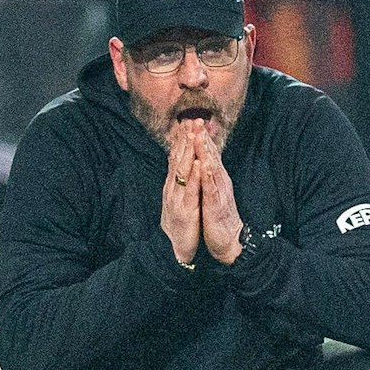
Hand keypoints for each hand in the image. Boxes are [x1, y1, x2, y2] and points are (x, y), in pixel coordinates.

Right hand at [161, 119, 202, 265]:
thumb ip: (181, 183)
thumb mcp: (180, 200)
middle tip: (192, 120)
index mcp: (173, 186)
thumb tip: (184, 166)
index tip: (188, 122)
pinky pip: (189, 190)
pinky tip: (197, 163)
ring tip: (194, 134)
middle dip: (185, 139)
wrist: (175, 249)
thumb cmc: (181, 224)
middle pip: (178, 159)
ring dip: (188, 151)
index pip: (176, 158)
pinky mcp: (185, 210)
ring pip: (182, 170)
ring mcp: (177, 199)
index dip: (182, 140)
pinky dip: (193, 175)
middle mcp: (172, 189)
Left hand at [197, 132, 244, 263]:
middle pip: (211, 156)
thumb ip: (208, 174)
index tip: (192, 121)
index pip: (208, 154)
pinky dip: (208, 176)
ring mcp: (219, 192)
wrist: (229, 239)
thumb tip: (204, 158)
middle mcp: (219, 182)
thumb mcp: (211, 191)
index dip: (200, 137)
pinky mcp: (216, 205)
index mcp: (216, 179)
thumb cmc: (218, 215)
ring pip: (211, 168)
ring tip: (199, 137)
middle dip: (203, 138)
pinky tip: (204, 166)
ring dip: (205, 152)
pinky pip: (211, 189)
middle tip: (196, 121)